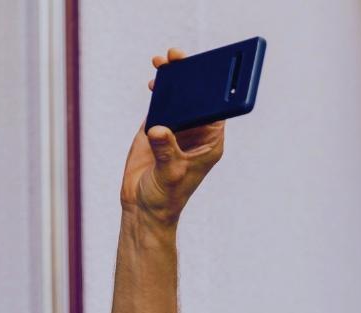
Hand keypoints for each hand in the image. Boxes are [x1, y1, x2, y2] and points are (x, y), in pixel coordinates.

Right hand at [120, 47, 224, 225]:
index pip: (217, 109)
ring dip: (172, 79)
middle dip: (189, 76)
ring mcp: (177, 129)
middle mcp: (196, 133)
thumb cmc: (166, 196)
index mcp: (210, 142)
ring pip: (178, 97)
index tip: (210, 69)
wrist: (143, 207)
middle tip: (179, 58)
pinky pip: (161, 103)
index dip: (215, 87)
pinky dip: (158, 90)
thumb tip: (159, 129)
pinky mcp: (157, 128)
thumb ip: (166, 150)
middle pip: (197, 97)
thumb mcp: (170, 173)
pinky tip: (155, 78)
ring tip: (162, 63)